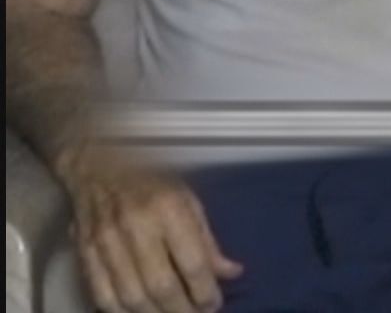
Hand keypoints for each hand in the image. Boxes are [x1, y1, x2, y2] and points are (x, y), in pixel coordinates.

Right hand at [59, 150, 242, 312]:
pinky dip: (121, 311)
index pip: (192, 263)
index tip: (214, 304)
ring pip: (132, 297)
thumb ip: (208, 241)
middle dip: (183, 310)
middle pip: (161, 286)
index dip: (205, 292)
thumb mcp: (189, 200)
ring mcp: (106, 244)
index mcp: (169, 210)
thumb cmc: (152, 181)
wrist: (97, 166)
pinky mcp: (85, 254)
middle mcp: (137, 228)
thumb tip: (230, 273)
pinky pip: (102, 294)